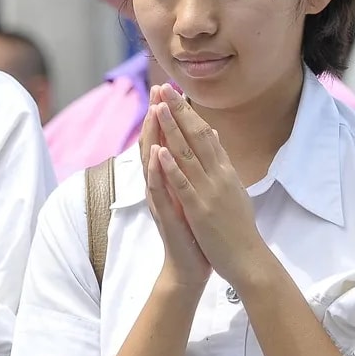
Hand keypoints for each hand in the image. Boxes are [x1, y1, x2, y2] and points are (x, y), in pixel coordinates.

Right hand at [140, 86, 209, 289]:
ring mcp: (161, 199)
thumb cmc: (193, 230)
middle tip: (157, 90)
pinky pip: (158, 190)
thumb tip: (202, 146)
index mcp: (170, 179)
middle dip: (157, 117)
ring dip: (153, 136)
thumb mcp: (194, 194)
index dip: (167, 115)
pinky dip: (157, 171)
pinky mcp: (165, 215)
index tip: (170, 90)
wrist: (189, 265)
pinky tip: (157, 154)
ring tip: (154, 112)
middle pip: (155, 144)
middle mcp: (161, 186)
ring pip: (153, 163)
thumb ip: (191, 170)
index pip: (166, 141)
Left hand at [152, 84, 269, 287]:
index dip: (188, 112)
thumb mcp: (234, 189)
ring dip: (172, 128)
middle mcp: (219, 175)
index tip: (174, 92)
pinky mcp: (200, 209)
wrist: (249, 260)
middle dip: (178, 110)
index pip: (205, 134)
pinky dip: (171, 166)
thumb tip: (214, 137)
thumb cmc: (239, 228)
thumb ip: (222, 163)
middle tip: (164, 87)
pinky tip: (160, 150)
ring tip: (159, 106)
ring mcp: (209, 191)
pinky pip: (183, 184)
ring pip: (188, 154)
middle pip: (196, 136)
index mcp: (225, 171)